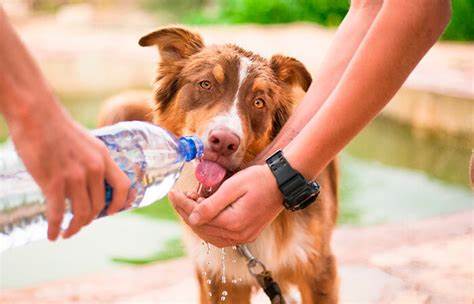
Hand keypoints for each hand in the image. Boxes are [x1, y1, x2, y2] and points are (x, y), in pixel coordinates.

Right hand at [8, 105, 130, 240]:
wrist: (36, 114)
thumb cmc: (57, 127)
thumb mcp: (86, 142)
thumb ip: (91, 160)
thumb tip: (90, 179)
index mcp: (103, 157)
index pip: (123, 186)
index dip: (120, 203)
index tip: (111, 213)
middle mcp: (94, 168)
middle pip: (99, 205)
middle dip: (90, 219)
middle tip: (80, 223)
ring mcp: (75, 176)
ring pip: (81, 213)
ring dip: (74, 228)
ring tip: (66, 232)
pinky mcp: (53, 182)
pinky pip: (58, 214)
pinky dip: (55, 228)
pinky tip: (52, 235)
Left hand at [169, 164, 283, 246]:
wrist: (282, 183)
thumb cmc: (259, 179)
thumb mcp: (233, 186)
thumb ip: (212, 204)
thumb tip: (192, 218)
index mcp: (233, 223)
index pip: (198, 217)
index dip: (182, 205)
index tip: (172, 192)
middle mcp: (238, 235)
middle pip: (201, 228)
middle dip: (186, 212)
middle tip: (178, 196)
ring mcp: (243, 237)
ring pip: (209, 235)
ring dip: (196, 220)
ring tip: (190, 203)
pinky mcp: (246, 235)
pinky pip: (220, 236)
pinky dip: (208, 226)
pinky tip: (203, 214)